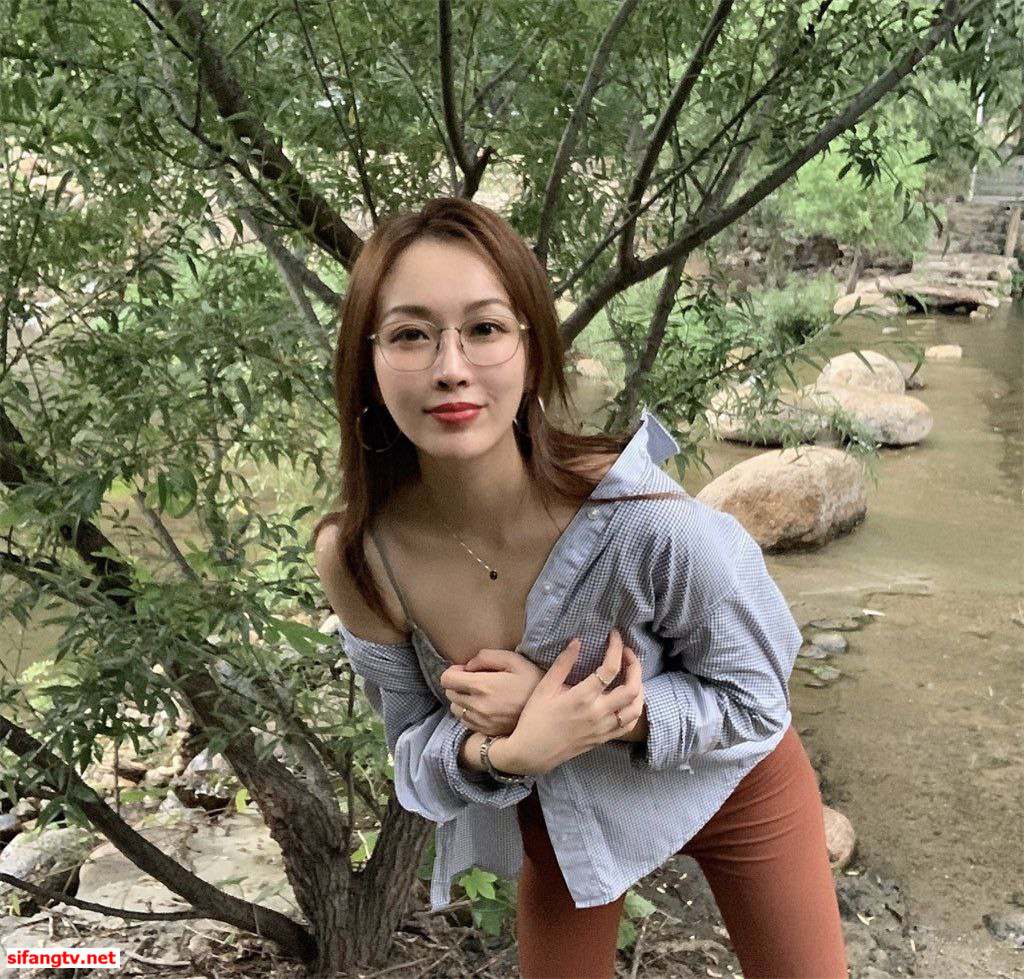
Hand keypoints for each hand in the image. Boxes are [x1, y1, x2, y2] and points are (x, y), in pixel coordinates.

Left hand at [440, 648, 543, 736]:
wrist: (549, 712)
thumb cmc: (532, 680)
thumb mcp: (513, 660)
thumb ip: (487, 657)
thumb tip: (468, 665)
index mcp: (481, 685)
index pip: (447, 679)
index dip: (453, 671)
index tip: (466, 669)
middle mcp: (477, 705)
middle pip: (449, 693)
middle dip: (457, 684)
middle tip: (474, 679)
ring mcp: (480, 721)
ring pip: (455, 708)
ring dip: (462, 699)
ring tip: (479, 694)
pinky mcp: (486, 731)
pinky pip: (465, 721)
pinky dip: (469, 712)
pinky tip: (485, 706)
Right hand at [494, 628, 644, 775]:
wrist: (532, 753)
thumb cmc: (534, 719)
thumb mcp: (544, 689)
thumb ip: (562, 664)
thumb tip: (577, 642)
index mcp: (582, 698)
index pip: (610, 668)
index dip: (616, 648)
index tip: (614, 635)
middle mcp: (598, 713)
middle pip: (632, 688)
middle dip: (635, 665)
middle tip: (627, 652)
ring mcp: (604, 728)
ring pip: (636, 708)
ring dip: (639, 687)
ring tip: (631, 674)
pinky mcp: (604, 739)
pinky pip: (629, 725)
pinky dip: (635, 709)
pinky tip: (628, 699)